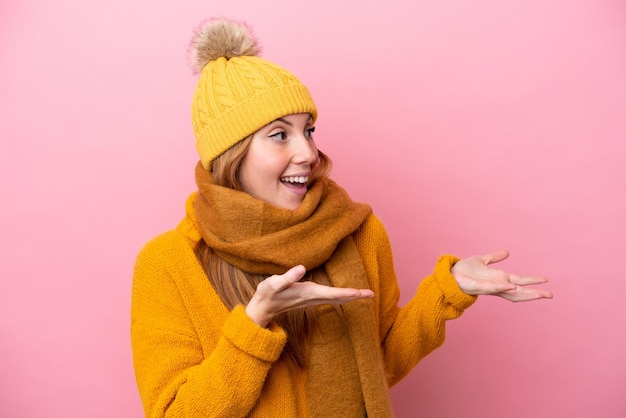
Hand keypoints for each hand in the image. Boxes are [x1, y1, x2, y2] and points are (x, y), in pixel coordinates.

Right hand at [245, 265, 373, 326]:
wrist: (263, 308)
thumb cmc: (268, 294)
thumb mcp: (273, 283)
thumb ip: (287, 277)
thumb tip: (301, 268)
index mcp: (308, 293)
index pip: (332, 294)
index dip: (346, 293)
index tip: (360, 293)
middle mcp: (313, 297)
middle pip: (339, 298)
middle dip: (355, 296)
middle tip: (372, 294)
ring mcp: (312, 298)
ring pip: (336, 299)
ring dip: (351, 296)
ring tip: (365, 293)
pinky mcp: (310, 297)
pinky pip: (331, 298)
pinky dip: (342, 296)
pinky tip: (347, 294)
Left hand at [451, 249, 552, 301]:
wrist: (449, 275)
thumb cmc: (465, 270)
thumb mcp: (482, 260)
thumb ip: (494, 258)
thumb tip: (507, 252)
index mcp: (499, 278)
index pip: (520, 281)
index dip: (532, 281)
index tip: (546, 280)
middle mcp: (497, 285)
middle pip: (520, 291)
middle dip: (534, 293)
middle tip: (550, 295)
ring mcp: (489, 288)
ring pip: (510, 293)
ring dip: (524, 294)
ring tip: (539, 294)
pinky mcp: (479, 288)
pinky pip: (493, 288)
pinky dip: (503, 287)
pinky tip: (512, 286)